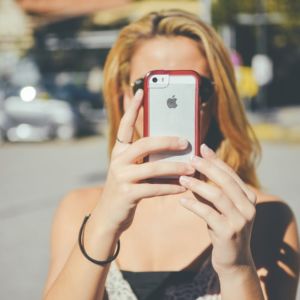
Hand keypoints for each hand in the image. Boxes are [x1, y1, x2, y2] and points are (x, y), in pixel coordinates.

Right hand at [93, 90, 194, 235]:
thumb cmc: (126, 189)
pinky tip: (183, 186)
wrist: (109, 216)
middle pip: (145, 144)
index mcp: (119, 151)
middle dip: (168, 141)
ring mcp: (121, 177)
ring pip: (153, 167)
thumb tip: (175, 150)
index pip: (125, 125)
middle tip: (186, 141)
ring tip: (191, 167)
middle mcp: (117, 160)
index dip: (132, 108)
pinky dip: (171, 187)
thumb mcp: (132, 170)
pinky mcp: (127, 194)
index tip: (141, 91)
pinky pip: (154, 188)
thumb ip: (147, 159)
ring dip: (176, 168)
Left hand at [179, 144, 256, 275]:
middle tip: (190, 159)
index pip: (231, 173)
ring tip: (182, 179)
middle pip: (225, 181)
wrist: (234, 260)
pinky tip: (181, 201)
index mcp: (248, 197)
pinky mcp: (228, 232)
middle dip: (207, 167)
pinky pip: (208, 213)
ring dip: (197, 185)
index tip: (202, 147)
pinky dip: (193, 205)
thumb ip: (210, 191)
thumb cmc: (224, 228)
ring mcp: (240, 220)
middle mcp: (248, 207)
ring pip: (217, 195)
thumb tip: (192, 171)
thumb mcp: (220, 208)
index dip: (216, 159)